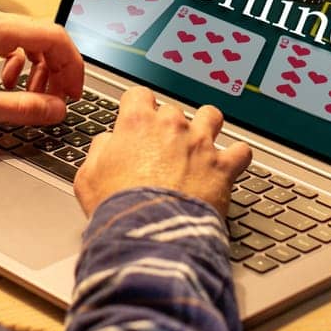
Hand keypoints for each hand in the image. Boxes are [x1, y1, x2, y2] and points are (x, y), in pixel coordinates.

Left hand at [0, 8, 84, 127]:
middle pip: (43, 38)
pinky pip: (9, 46)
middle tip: (58, 99)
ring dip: (39, 69)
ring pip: (28, 42)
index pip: (54, 37)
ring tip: (33, 96)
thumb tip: (57, 110)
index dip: (72, 66)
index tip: (75, 92)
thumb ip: (23, 108)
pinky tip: (7, 85)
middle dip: (57, 69)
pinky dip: (18, 66)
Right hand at [74, 87, 251, 216]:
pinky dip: (237, 157)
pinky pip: (241, 151)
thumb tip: (108, 143)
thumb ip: (99, 151)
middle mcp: (171, 127)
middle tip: (163, 148)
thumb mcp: (88, 177)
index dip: (137, 107)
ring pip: (211, 117)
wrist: (150, 234)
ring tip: (200, 143)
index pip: (139, 95)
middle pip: (173, 110)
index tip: (137, 118)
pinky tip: (230, 164)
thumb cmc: (119, 208)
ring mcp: (200, 144)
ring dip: (206, 127)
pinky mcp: (223, 167)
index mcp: (137, 124)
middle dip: (168, 126)